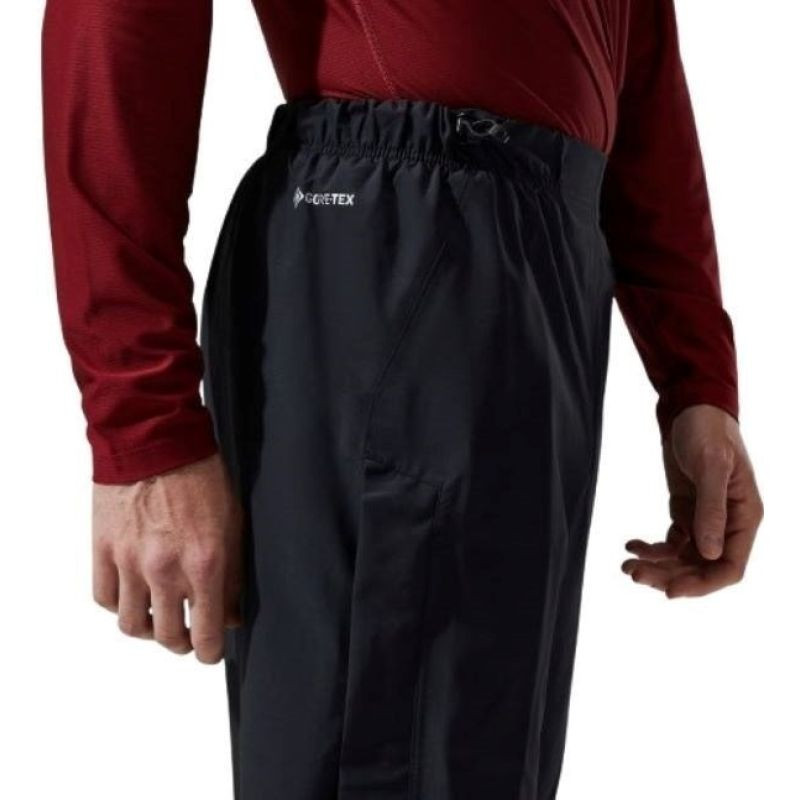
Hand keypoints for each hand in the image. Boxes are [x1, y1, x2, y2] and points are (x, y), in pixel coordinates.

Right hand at [92, 453, 242, 662]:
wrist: (157, 440)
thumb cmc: (202, 477)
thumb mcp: (233, 524)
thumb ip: (233, 574)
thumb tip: (229, 614)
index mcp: (205, 563)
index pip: (205, 634)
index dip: (209, 652)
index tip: (211, 651)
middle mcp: (165, 569)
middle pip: (168, 637)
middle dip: (182, 643)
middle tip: (189, 635)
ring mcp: (129, 561)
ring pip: (133, 625)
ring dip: (149, 630)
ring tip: (161, 619)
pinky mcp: (103, 549)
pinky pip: (105, 598)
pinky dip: (120, 605)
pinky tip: (135, 595)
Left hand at [621, 404, 762, 597]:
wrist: (690, 408)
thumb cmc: (707, 430)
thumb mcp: (710, 466)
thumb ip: (711, 508)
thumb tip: (711, 554)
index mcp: (744, 517)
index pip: (730, 567)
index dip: (702, 584)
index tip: (670, 591)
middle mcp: (728, 524)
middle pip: (702, 568)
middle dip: (669, 576)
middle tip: (634, 574)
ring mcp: (705, 519)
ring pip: (684, 559)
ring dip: (657, 565)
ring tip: (627, 564)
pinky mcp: (686, 512)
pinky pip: (671, 542)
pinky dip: (652, 548)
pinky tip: (631, 545)